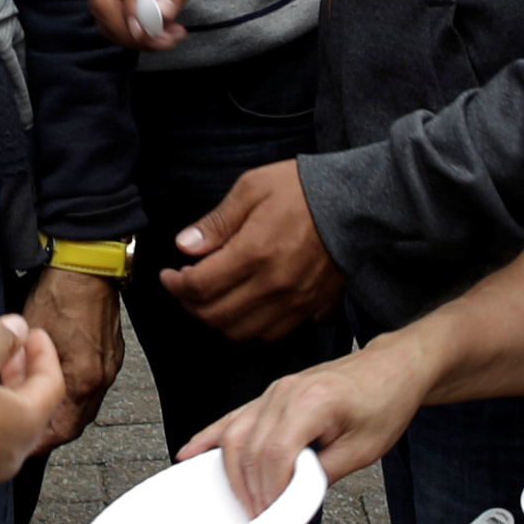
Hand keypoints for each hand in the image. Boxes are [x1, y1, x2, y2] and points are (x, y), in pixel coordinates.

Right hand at [0, 312, 60, 503]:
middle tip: (10, 348)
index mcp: (27, 421)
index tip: (33, 333)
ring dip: (2, 393)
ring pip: (7, 424)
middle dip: (23, 371)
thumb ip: (0, 338)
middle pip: (32, 405)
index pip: (53, 382)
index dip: (45, 352)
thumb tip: (18, 328)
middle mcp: (17, 450)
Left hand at [19, 268, 120, 449]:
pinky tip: (54, 383)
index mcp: (83, 379)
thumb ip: (19, 370)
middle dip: (49, 431)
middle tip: (24, 433)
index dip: (39, 443)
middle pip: (75, 423)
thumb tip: (4, 388)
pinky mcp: (109, 353)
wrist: (86, 264)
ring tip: (34, 406)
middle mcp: (100, 377)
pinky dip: (71, 392)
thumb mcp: (28, 340)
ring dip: (60, 411)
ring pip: (82, 406)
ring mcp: (108, 366)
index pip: (62, 431)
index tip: (21, 445)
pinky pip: (90, 385)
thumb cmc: (59, 293)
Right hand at [93, 0, 258, 55]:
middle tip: (168, 41)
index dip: (140, 17)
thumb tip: (159, 15)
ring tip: (168, 36)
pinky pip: (108, 12)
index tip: (163, 38)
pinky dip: (128, 29)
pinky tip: (156, 29)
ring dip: (131, 33)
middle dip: (132, 31)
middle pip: (104, 0)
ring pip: (102, 10)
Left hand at [160, 160, 342, 343]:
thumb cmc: (301, 190)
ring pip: (240, 332)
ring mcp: (293, 301)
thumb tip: (184, 246)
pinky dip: (248, 326)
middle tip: (185, 286)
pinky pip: (270, 334)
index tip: (169, 275)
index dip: (175, 285)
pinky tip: (243, 305)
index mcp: (254, 252)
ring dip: (217, 319)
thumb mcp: (251, 188)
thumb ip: (216, 222)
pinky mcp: (309, 308)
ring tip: (211, 297)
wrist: (354, 203)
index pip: (199, 286)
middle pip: (214, 315)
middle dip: (190, 304)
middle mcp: (272, 283)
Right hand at [192, 343, 420, 514]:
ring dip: (232, 472)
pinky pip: (233, 417)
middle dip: (250, 489)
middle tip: (260, 517)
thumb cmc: (384, 401)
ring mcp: (274, 391)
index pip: (275, 454)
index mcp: (312, 401)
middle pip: (249, 447)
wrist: (392, 368)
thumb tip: (292, 499)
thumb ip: (323, 474)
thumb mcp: (364, 449)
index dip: (271, 490)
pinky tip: (191, 452)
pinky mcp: (271, 395)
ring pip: (234, 434)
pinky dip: (210, 437)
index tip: (274, 513)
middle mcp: (286, 392)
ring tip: (242, 500)